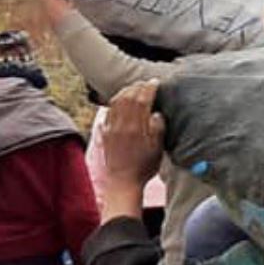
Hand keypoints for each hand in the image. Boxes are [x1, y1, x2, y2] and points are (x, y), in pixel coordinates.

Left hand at [101, 82, 165, 219]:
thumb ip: (158, 129)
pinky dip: (115, 101)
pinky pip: (108, 111)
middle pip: (128, 97)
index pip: (142, 100)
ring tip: (133, 88)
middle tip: (145, 83)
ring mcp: (111, 127)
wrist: (122, 181)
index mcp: (136, 127)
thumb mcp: (157, 149)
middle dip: (137, 87)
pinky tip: (119, 100)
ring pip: (116, 101)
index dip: (149, 88)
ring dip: (125, 91)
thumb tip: (157, 113)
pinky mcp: (105, 132)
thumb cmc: (143, 167)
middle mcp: (122, 124)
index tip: (155, 82)